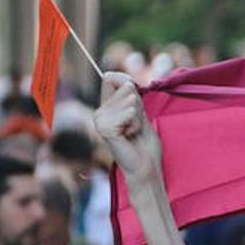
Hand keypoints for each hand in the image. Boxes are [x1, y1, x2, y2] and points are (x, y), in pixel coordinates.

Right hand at [93, 72, 163, 186]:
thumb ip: (131, 97)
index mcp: (107, 108)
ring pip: (128, 101)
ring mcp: (99, 120)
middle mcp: (99, 112)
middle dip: (138, 106)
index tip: (136, 94)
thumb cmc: (145, 144)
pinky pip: (127, 113)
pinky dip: (136, 124)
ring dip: (138, 117)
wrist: (145, 166)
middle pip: (124, 87)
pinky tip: (130, 136)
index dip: (126, 81)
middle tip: (135, 126)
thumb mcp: (140, 114)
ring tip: (133, 132)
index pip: (110, 78)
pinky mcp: (104, 129)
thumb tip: (123, 80)